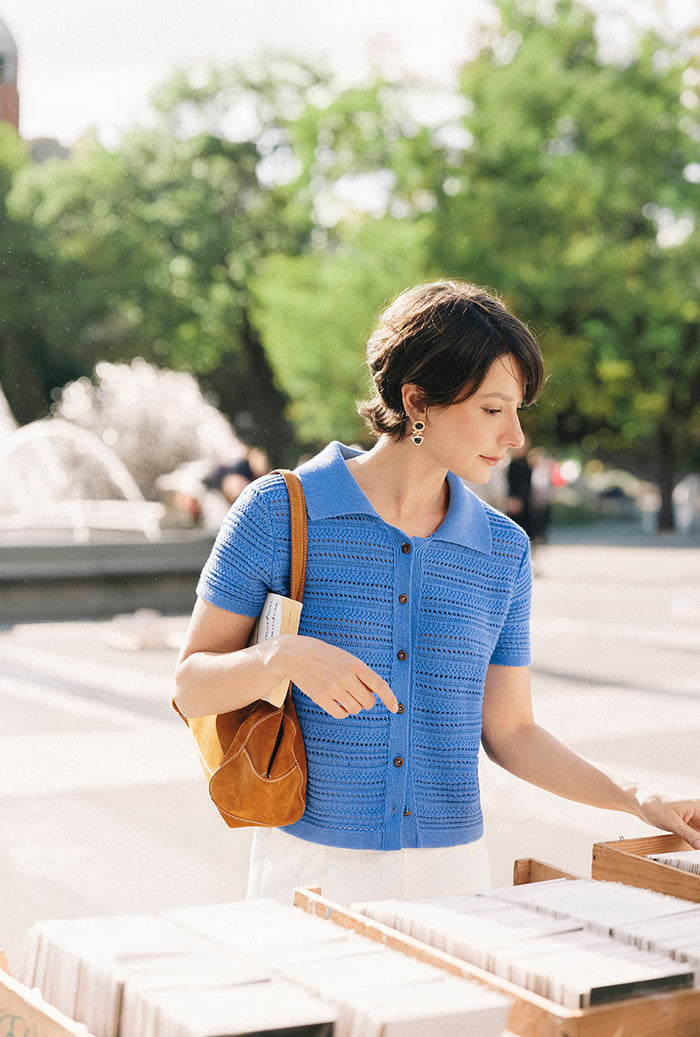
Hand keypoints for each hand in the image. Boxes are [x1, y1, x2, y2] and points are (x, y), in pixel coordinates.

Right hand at [280, 634, 398, 718]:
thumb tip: (374, 694)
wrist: (295, 654)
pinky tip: (337, 703)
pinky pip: (340, 714)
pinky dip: (342, 712)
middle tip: (357, 694)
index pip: (380, 685)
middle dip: (366, 701)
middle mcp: (346, 677)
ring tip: (344, 695)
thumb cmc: (324, 655)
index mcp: (355, 665)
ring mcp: (333, 689)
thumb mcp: (346, 658)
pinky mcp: (321, 698)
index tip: (394, 708)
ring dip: (354, 706)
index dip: (390, 698)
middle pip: (368, 702)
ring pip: (355, 709)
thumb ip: (361, 674)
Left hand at [639, 797, 699, 849]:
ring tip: (691, 844)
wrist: (641, 802)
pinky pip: (698, 835)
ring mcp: (695, 818)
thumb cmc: (654, 807)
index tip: (699, 844)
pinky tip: (694, 846)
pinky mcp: (689, 824)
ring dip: (698, 841)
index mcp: (699, 806)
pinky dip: (697, 841)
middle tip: (695, 846)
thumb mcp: (672, 823)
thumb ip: (689, 835)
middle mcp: (699, 811)